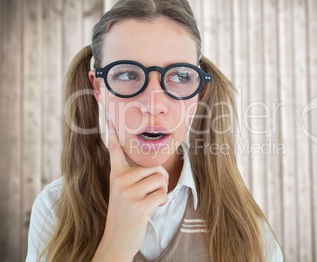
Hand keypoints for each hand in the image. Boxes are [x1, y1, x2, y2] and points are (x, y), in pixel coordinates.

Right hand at [92, 119, 168, 260]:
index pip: (115, 151)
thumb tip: (156, 169)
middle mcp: (120, 180)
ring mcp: (128, 193)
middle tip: (153, 192)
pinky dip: (163, 202)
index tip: (111, 118)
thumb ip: (133, 177)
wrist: (117, 241)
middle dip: (161, 180)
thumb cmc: (125, 213)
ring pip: (161, 179)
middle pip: (155, 168)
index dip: (114, 134)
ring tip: (152, 200)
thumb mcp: (123, 192)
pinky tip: (152, 208)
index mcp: (116, 175)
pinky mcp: (138, 206)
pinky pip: (163, 194)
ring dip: (162, 191)